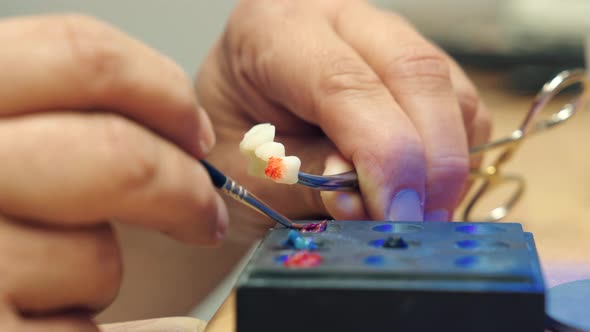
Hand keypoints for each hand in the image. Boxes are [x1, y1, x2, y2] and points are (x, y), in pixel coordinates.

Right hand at [0, 14, 227, 330]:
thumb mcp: (1, 146)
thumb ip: (56, 121)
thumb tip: (162, 122)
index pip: (81, 54)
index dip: (163, 91)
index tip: (194, 129)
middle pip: (116, 154)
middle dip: (183, 189)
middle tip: (205, 213)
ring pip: (98, 256)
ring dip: (103, 274)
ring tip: (69, 283)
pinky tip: (57, 323)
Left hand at [196, 0, 490, 239]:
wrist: (236, 132)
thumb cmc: (230, 147)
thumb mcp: (248, 170)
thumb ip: (307, 178)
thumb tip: (366, 199)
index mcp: (271, 30)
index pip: (343, 82)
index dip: (382, 152)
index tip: (395, 213)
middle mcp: (333, 17)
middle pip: (414, 71)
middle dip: (430, 158)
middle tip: (420, 222)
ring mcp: (379, 35)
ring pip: (447, 87)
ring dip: (446, 160)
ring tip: (417, 213)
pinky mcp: (411, 63)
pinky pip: (459, 103)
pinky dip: (453, 152)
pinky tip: (420, 186)